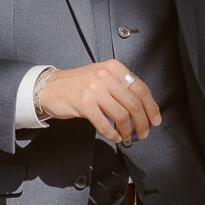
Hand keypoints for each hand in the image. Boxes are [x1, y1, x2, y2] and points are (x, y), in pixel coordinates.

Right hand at [35, 60, 161, 144]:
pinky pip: (105, 124)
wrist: (49, 87)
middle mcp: (105, 76)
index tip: (155, 119)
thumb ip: (120, 85)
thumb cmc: (77, 84)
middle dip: (143, 122)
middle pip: (134, 103)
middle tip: (145, 132)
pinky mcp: (84, 104)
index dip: (151, 106)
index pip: (141, 88)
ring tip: (128, 136)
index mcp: (113, 67)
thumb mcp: (101, 75)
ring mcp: (94, 89)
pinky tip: (115, 137)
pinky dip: (113, 134)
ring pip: (122, 115)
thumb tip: (143, 105)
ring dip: (128, 130)